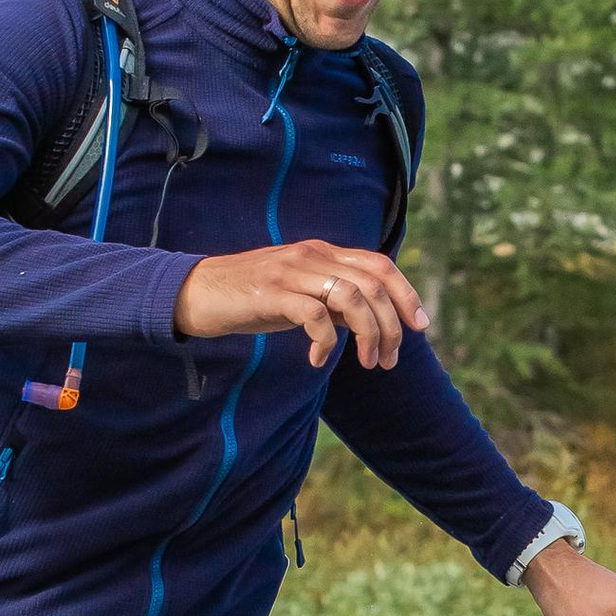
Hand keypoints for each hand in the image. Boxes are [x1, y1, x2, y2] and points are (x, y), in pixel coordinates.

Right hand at [175, 243, 428, 369]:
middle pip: (373, 284)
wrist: (195, 293)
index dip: (406, 293)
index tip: (420, 326)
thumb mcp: (300, 295)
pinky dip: (326, 343)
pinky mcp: (271, 293)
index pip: (379, 264)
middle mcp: (311, 255)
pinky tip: (318, 362)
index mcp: (322, 252)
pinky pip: (315, 316)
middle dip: (392, 325)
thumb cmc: (250, 298)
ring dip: (368, 335)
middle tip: (389, 359)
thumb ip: (335, 301)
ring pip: (352, 297)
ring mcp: (291, 272)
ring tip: (367, 363)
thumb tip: (373, 320)